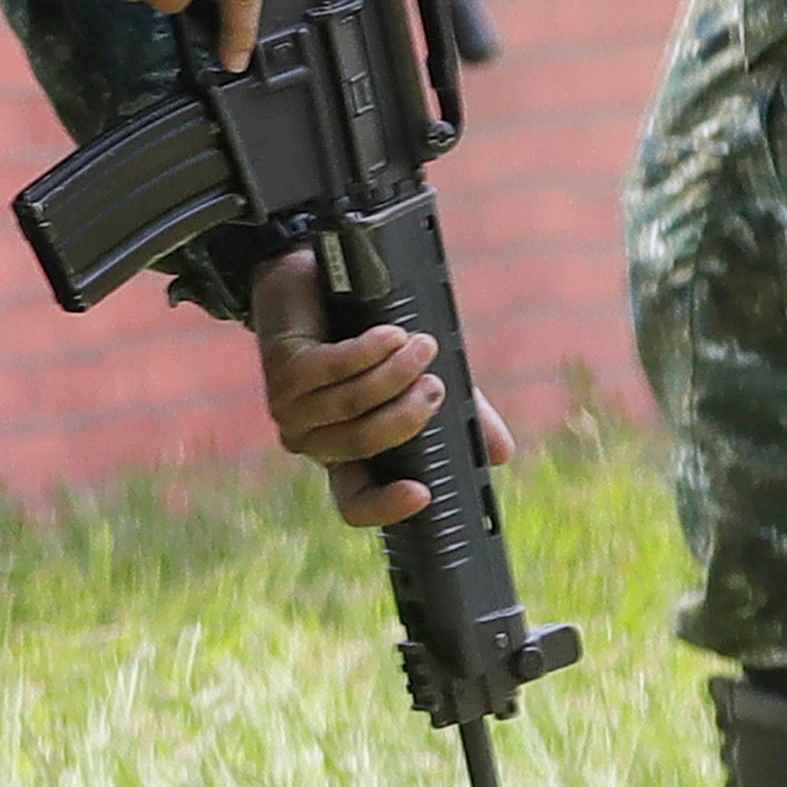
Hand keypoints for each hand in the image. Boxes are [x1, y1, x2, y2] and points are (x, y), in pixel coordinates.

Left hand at [249, 250, 515, 526]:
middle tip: (436, 383)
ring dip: (396, 371)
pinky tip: (390, 332)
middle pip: (366, 443)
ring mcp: (292, 408)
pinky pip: (334, 367)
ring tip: (423, 344)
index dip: (385, 507)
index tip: (422, 493)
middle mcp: (313, 441)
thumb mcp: (416, 379)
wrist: (311, 279)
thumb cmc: (366, 337)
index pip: (354, 504)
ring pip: (353, 402)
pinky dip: (369, 349)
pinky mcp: (283, 369)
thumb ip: (455, 414)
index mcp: (343, 456)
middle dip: (409, 413)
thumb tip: (503, 454)